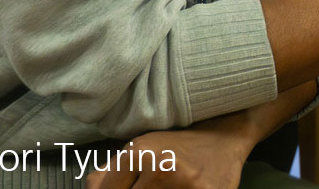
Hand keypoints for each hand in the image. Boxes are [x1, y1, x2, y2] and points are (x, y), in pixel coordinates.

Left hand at [84, 117, 254, 188]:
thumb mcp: (142, 148)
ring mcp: (184, 184)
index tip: (126, 187)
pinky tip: (182, 186)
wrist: (226, 135)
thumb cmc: (181, 144)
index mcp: (140, 152)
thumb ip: (111, 172)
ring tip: (171, 184)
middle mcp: (161, 167)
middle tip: (152, 184)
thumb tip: (92, 188)